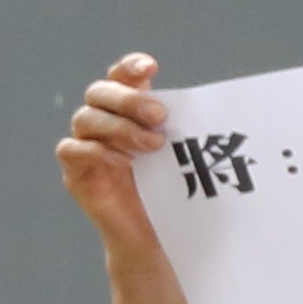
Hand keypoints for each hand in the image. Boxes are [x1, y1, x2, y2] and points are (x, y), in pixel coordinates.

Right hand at [54, 53, 174, 260]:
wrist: (162, 236)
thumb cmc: (180, 192)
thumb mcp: (191, 156)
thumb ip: (193, 131)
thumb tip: (231, 110)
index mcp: (132, 111)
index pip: (122, 77)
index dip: (130, 67)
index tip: (150, 66)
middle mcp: (105, 122)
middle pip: (99, 92)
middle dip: (128, 99)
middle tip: (159, 117)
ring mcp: (87, 145)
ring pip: (85, 118)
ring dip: (119, 127)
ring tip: (152, 146)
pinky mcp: (77, 172)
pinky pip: (71, 150)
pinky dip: (95, 151)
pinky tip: (123, 162)